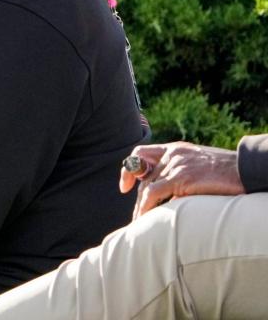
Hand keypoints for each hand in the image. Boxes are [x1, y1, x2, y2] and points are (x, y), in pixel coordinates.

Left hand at [119, 141, 244, 218]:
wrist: (246, 170)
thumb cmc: (228, 173)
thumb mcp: (200, 165)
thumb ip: (182, 172)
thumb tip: (170, 193)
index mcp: (176, 148)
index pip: (140, 153)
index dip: (129, 170)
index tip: (125, 187)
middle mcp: (172, 154)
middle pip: (144, 176)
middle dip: (138, 198)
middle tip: (137, 216)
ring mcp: (176, 165)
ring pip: (147, 186)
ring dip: (140, 206)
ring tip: (139, 223)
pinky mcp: (181, 178)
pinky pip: (153, 193)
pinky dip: (145, 207)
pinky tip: (144, 219)